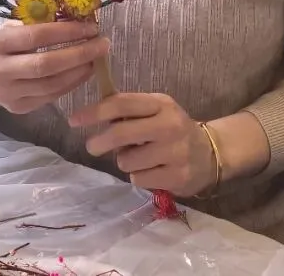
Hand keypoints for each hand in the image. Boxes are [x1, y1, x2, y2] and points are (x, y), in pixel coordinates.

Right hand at [0, 20, 109, 113]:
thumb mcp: (9, 28)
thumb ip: (36, 25)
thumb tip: (78, 22)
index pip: (37, 36)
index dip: (67, 32)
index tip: (91, 28)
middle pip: (46, 64)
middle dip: (80, 54)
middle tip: (103, 44)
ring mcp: (7, 94)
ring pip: (50, 85)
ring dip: (79, 72)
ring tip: (96, 59)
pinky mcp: (16, 108)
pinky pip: (50, 98)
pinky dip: (70, 84)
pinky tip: (83, 73)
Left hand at [68, 93, 216, 196]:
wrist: (209, 153)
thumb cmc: (172, 129)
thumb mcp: (156, 111)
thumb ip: (128, 110)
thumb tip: (91, 112)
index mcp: (161, 104)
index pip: (122, 104)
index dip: (95, 111)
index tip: (74, 120)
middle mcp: (170, 125)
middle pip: (121, 133)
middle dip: (100, 141)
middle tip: (92, 147)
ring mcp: (175, 152)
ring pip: (126, 160)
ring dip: (125, 161)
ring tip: (139, 158)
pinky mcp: (177, 176)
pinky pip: (138, 179)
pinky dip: (139, 176)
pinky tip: (152, 170)